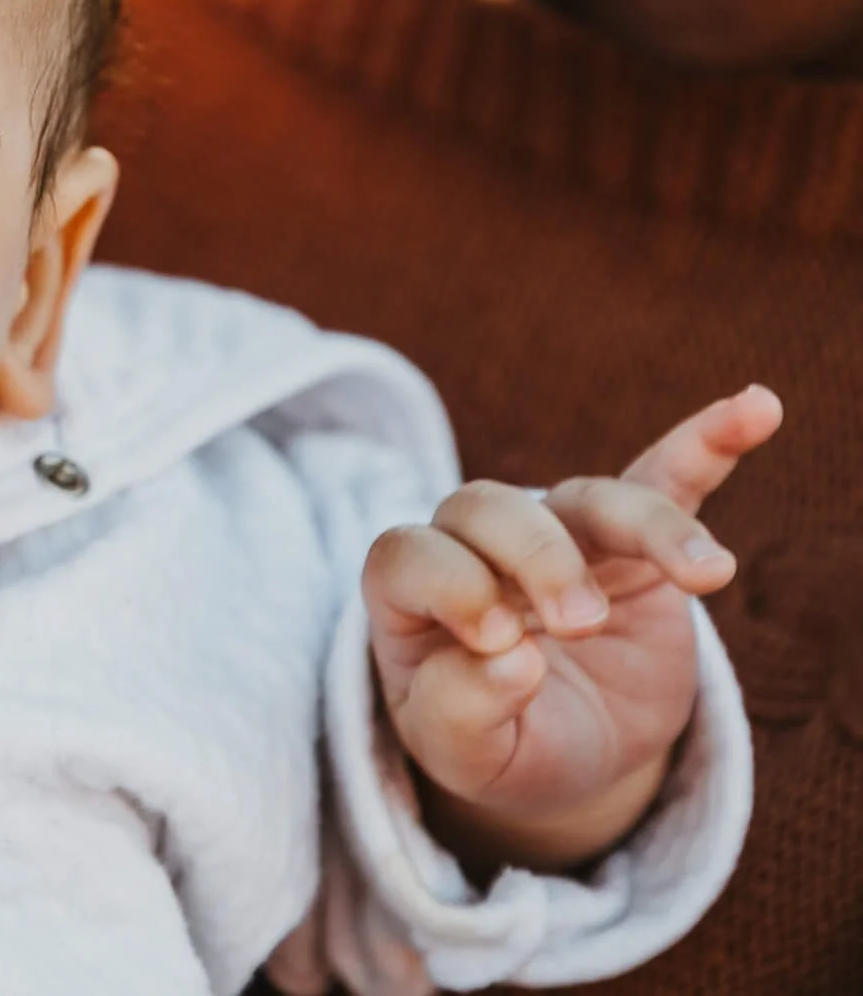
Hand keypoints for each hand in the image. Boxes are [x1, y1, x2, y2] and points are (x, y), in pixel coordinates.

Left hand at [363, 386, 778, 871]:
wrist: (561, 754)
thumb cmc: (493, 743)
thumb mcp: (462, 754)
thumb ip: (462, 713)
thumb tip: (510, 662)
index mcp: (413, 593)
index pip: (411, 554)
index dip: (452, 584)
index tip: (501, 642)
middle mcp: (477, 547)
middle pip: (490, 507)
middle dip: (539, 558)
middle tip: (580, 627)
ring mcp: (559, 536)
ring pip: (589, 498)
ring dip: (646, 528)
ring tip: (705, 575)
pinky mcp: (632, 546)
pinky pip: (666, 478)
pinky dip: (708, 444)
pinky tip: (754, 410)